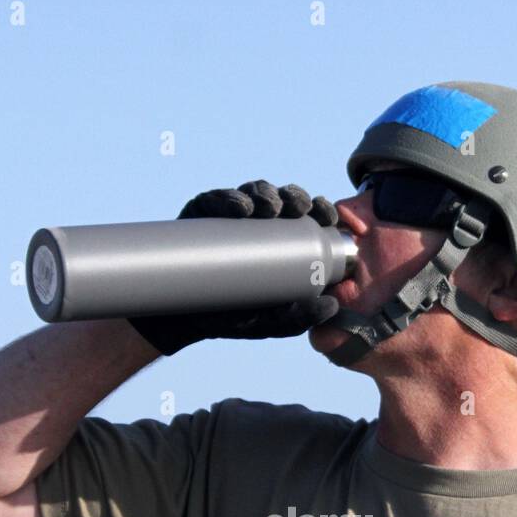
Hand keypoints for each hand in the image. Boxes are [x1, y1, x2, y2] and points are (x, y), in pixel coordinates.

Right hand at [128, 180, 340, 355]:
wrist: (184, 319)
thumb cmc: (233, 318)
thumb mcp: (270, 322)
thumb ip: (299, 317)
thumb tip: (332, 306)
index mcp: (279, 241)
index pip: (304, 217)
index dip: (319, 208)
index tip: (327, 215)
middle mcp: (256, 224)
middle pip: (281, 199)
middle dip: (293, 196)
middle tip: (299, 207)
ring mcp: (227, 217)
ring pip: (252, 193)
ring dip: (265, 194)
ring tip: (270, 208)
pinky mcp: (200, 215)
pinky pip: (216, 200)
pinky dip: (229, 199)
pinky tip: (241, 208)